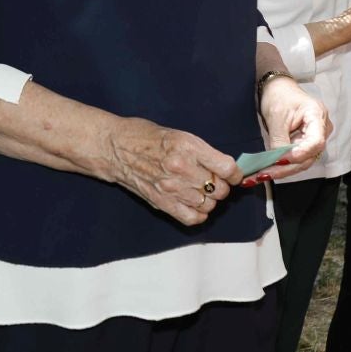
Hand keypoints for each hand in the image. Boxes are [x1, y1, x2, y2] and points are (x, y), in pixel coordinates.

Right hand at [105, 117, 241, 224]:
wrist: (114, 148)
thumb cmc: (145, 136)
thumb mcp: (179, 134)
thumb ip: (202, 152)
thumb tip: (225, 168)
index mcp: (187, 146)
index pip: (226, 167)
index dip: (235, 173)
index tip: (234, 174)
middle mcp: (181, 168)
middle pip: (220, 188)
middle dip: (222, 186)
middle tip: (214, 181)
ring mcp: (171, 187)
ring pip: (209, 204)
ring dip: (210, 200)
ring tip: (201, 191)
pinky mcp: (161, 202)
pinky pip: (192, 217)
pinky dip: (199, 214)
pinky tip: (195, 205)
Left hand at [258, 75, 327, 182]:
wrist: (278, 89)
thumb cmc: (279, 96)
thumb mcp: (276, 116)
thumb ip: (279, 140)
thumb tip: (277, 162)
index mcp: (317, 115)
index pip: (315, 142)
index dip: (300, 153)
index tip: (282, 160)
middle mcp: (321, 129)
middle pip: (308, 156)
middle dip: (285, 168)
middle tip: (263, 174)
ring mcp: (315, 138)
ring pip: (302, 161)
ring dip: (281, 170)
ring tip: (259, 176)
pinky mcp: (305, 144)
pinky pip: (296, 159)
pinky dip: (282, 166)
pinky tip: (266, 170)